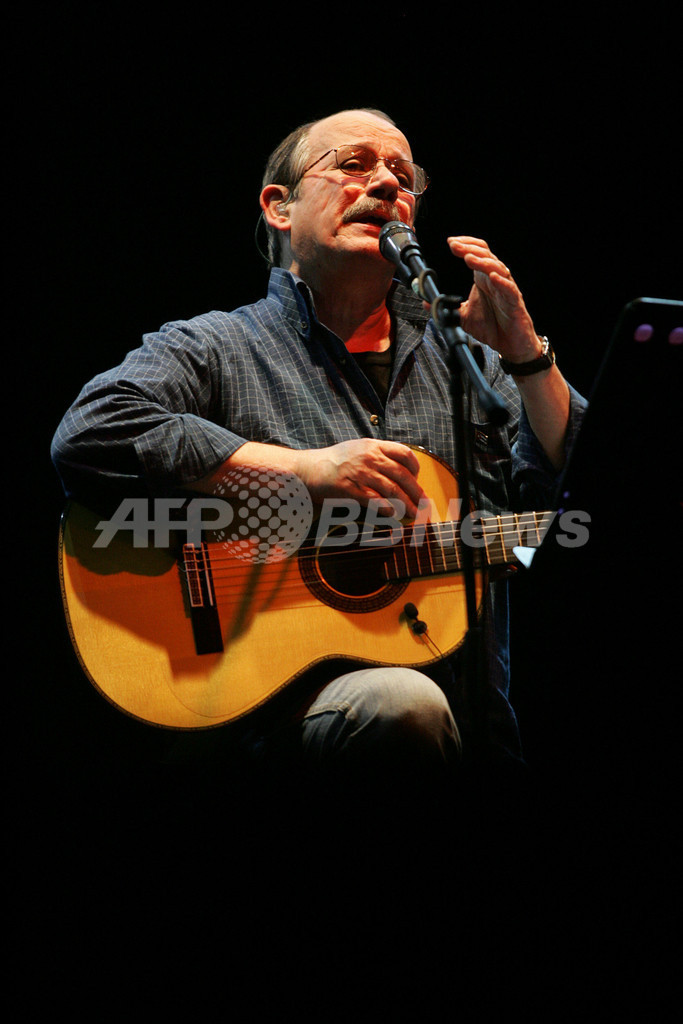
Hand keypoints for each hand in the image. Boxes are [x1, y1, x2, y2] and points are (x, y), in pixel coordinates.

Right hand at [296, 438, 425, 517]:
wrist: (308, 469)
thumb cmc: (333, 462)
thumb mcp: (357, 449)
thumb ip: (376, 455)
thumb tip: (397, 472)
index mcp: (373, 445)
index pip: (405, 453)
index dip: (415, 468)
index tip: (416, 480)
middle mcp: (370, 457)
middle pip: (403, 475)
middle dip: (417, 492)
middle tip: (424, 504)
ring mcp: (361, 473)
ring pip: (393, 490)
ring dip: (407, 504)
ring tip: (415, 514)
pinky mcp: (352, 489)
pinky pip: (376, 501)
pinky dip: (388, 509)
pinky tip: (395, 515)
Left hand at [447, 236, 542, 362]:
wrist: (510, 344)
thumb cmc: (492, 327)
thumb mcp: (463, 317)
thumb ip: (448, 309)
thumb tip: (428, 303)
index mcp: (483, 279)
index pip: (477, 253)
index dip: (465, 245)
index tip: (450, 242)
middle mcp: (495, 280)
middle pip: (485, 256)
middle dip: (469, 249)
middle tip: (454, 246)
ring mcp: (506, 290)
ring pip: (497, 268)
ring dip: (483, 262)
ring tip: (469, 258)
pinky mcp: (514, 302)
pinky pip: (509, 289)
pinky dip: (501, 282)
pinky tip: (493, 277)